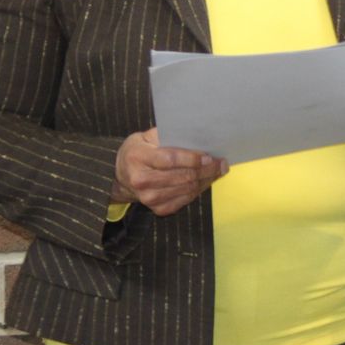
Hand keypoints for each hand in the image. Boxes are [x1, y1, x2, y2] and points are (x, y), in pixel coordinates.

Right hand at [112, 127, 226, 216]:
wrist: (123, 175)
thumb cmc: (138, 152)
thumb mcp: (145, 136)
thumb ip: (166, 135)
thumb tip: (195, 135)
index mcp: (138, 157)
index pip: (170, 159)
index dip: (192, 159)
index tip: (209, 156)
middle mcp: (142, 180)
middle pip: (182, 176)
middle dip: (207, 170)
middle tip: (221, 163)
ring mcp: (149, 197)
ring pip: (187, 189)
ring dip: (206, 180)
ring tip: (217, 171)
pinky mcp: (157, 208)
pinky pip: (185, 200)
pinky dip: (198, 190)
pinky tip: (205, 181)